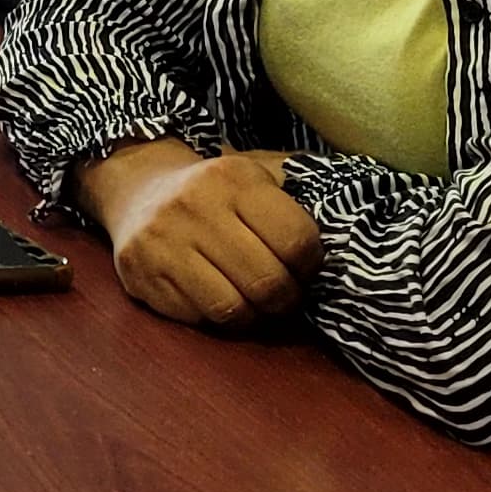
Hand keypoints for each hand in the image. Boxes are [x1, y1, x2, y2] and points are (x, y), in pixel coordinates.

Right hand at [76, 142, 320, 328]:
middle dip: (286, 298)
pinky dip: (215, 317)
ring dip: (253, 315)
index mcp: (233, 178)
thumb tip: (354, 226)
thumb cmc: (215, 190)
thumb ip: (300, 191)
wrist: (136, 188)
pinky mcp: (141, 275)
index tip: (304, 267)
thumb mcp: (257, 173)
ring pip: (232, 308)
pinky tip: (217, 297)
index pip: (297, 241)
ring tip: (254, 302)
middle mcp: (195, 206)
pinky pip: (197, 318)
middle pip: (268, 282)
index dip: (310, 266)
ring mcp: (163, 243)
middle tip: (284, 295)